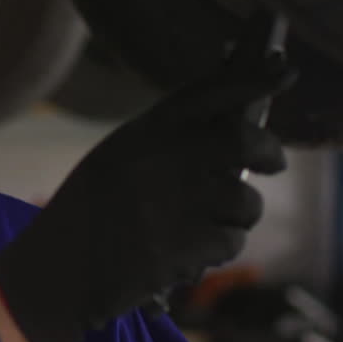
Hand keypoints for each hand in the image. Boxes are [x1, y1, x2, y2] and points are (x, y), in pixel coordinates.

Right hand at [0, 25, 295, 341]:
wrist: (59, 271)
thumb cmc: (88, 214)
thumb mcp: (117, 159)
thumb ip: (164, 139)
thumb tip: (227, 120)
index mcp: (142, 133)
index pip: (206, 93)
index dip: (250, 78)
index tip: (284, 70)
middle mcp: (161, 159)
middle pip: (242, 139)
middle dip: (270, 151)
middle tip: (274, 162)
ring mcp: (175, 202)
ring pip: (245, 199)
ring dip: (240, 213)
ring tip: (211, 222)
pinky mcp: (185, 245)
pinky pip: (232, 241)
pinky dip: (220, 248)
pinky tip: (191, 251)